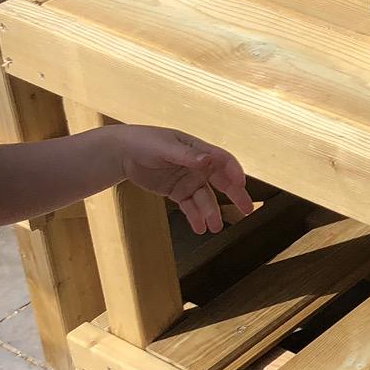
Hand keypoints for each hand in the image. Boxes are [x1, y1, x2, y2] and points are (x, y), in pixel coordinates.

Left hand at [114, 127, 254, 234]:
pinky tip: (199, 228)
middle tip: (247, 210)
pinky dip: (195, 217)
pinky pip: (190, 206)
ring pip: (205, 198)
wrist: (122, 153)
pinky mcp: (178, 192)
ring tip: (214, 227)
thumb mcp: (164, 146)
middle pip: (222, 181)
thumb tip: (207, 160)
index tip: (241, 185)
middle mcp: (198, 166)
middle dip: (235, 195)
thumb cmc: (144, 142)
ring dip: (211, 212)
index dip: (234, 171)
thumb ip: (186, 155)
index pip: (223, 160)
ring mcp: (188, 180)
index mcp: (198, 150)